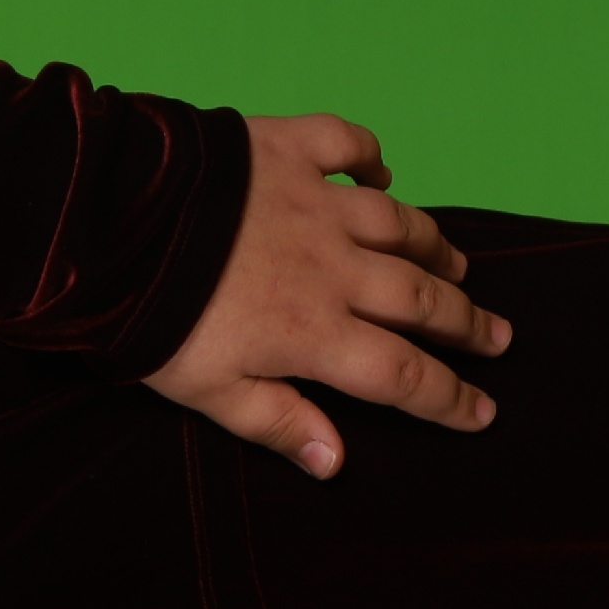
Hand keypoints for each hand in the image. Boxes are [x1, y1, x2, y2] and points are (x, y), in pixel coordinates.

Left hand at [144, 115, 505, 479]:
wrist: (109, 227)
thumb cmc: (150, 320)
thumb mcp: (206, 392)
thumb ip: (275, 422)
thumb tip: (335, 464)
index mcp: (312, 332)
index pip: (400, 375)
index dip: (447, 397)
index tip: (483, 411)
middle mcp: (331, 266)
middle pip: (418, 299)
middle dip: (465, 322)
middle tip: (499, 337)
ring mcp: (313, 202)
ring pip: (397, 224)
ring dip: (434, 246)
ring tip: (459, 265)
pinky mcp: (284, 149)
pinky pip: (345, 144)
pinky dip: (370, 156)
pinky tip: (382, 170)